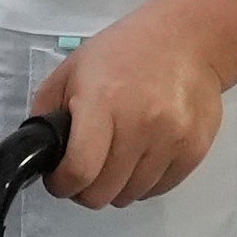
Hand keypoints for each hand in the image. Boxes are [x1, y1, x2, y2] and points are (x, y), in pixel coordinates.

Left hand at [43, 1, 230, 205]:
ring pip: (131, 196)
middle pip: (103, 193)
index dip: (62, 184)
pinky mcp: (194, 150)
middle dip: (86, 189)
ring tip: (117, 157)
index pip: (79, 171)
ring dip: (117, 185)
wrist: (188, 40)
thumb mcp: (72, 70)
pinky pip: (159, 190)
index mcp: (103, 102)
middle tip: (87, 169)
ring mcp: (171, 140)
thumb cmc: (123, 52)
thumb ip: (48, 113)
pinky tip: (141, 156)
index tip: (59, 179)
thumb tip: (42, 155)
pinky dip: (144, 183)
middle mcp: (140, 124)